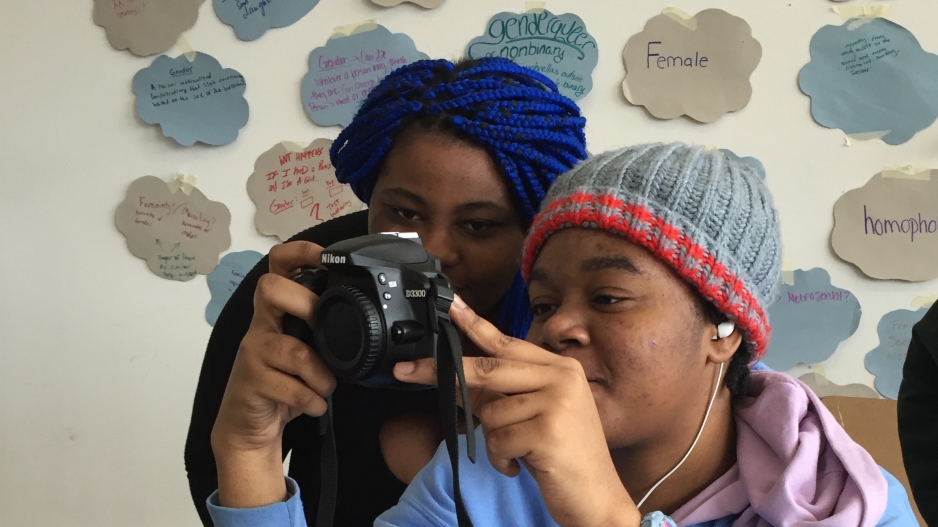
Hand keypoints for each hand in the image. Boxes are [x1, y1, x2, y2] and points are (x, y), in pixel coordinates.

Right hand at [211, 241, 336, 507]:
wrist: (248, 425)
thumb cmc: (284, 380)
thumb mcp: (308, 348)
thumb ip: (326, 330)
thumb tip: (369, 317)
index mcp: (277, 310)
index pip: (278, 265)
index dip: (299, 252)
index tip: (325, 255)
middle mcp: (261, 324)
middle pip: (269, 288)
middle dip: (305, 304)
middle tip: (325, 329)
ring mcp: (253, 352)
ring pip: (290, 349)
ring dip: (320, 373)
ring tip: (327, 387)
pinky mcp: (251, 381)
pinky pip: (288, 386)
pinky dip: (310, 399)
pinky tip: (315, 405)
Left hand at [394, 297, 640, 526]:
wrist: (598, 497)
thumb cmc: (565, 457)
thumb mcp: (538, 416)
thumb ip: (504, 394)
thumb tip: (459, 379)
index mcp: (560, 368)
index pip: (509, 342)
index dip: (475, 325)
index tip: (451, 306)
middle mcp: (561, 378)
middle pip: (489, 369)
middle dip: (446, 374)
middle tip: (407, 371)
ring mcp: (557, 402)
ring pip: (490, 412)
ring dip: (495, 441)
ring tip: (520, 453)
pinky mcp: (548, 430)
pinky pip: (498, 440)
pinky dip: (502, 459)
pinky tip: (523, 466)